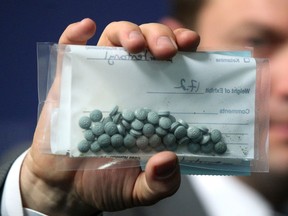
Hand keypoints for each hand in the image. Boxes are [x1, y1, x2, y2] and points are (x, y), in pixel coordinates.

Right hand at [20, 18, 199, 215]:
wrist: (66, 188)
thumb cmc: (106, 182)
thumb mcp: (140, 188)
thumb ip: (159, 182)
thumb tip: (169, 159)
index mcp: (151, 104)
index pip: (174, 66)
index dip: (184, 50)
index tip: (192, 47)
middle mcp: (129, 85)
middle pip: (148, 44)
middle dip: (160, 37)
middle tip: (166, 52)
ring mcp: (98, 81)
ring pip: (115, 40)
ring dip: (127, 33)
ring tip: (134, 46)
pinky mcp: (68, 83)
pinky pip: (70, 51)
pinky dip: (75, 36)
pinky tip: (85, 29)